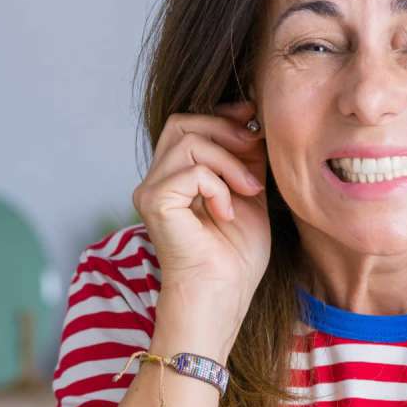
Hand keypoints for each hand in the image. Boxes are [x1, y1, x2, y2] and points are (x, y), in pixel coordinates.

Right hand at [132, 99, 271, 329]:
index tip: (253, 119)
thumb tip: (252, 119)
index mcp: (176, 175)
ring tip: (249, 190)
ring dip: (229, 161)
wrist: (224, 292)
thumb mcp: (249, 191)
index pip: (187, 123)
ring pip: (188, 140)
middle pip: (182, 122)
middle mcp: (157, 179)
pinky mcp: (155, 202)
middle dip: (225, 129)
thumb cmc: (237, 253)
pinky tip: (228, 212)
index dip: (221, 115)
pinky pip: (192, 170)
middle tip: (256, 149)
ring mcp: (151, 190)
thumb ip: (245, 157)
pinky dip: (219, 186)